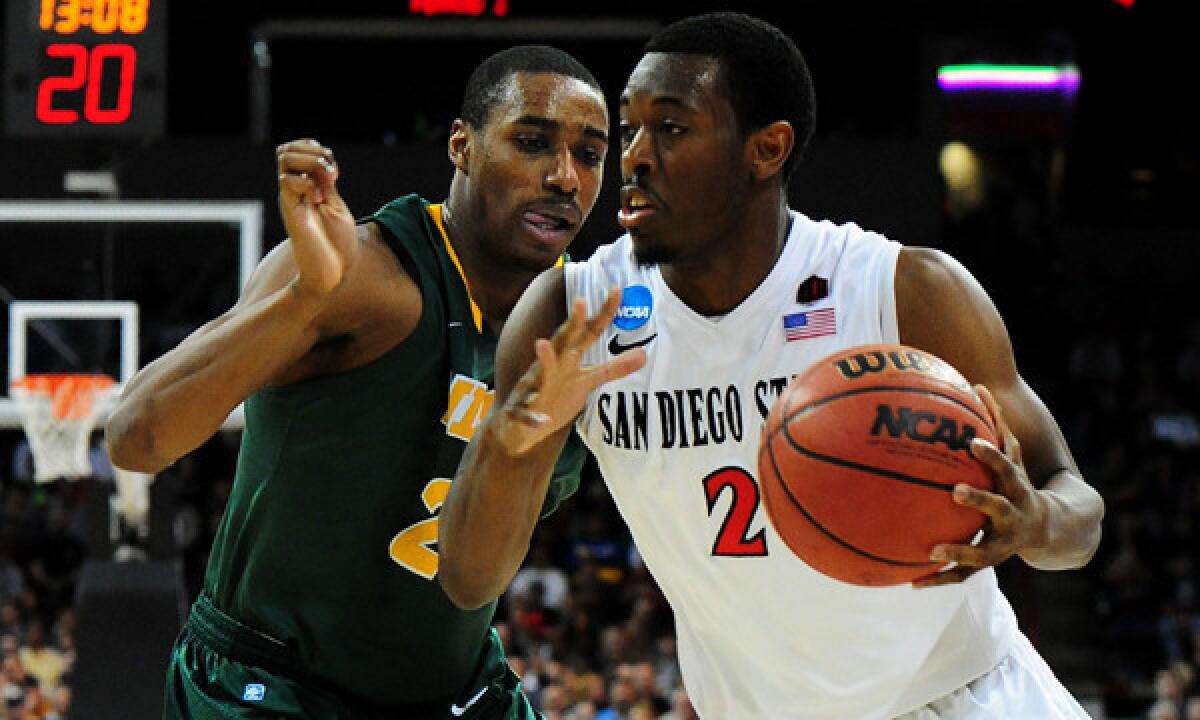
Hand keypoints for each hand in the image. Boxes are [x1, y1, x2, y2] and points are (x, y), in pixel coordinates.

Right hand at [276, 139, 358, 297]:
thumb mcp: (336, 206)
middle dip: (312, 149)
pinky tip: (318, 199)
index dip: (314, 148)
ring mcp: (291, 200)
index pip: (297, 150)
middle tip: (330, 171)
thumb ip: (327, 184)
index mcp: (306, 188)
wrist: (332, 272)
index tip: (334, 169)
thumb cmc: (337, 245)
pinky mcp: (291, 212)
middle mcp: (294, 191)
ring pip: (284, 158)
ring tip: (325, 181)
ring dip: (310, 162)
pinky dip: (306, 182)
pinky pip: (286, 182)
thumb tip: (322, 162)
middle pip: (286, 149)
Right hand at [491, 288, 647, 455]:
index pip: (588, 333)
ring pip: (539, 373)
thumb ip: (613, 369)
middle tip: (581, 300)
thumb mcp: (586, 383)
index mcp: (566, 359)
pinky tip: (543, 421)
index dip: (603, 313)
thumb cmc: (553, 399)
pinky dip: (533, 417)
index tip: (617, 289)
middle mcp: (549, 368)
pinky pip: (526, 414)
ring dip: (543, 360)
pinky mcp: (520, 413)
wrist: (517, 429)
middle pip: (562, 343)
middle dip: (570, 324)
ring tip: (542, 344)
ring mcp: (533, 389)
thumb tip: (644, 353)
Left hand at [912, 384, 1048, 587]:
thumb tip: (976, 383)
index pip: (1006, 466)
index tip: (971, 442)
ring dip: (960, 550)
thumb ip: (997, 424)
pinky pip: (963, 574)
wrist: (1052, 530)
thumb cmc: (1020, 485)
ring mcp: (1005, 543)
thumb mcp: (1015, 458)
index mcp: (1018, 488)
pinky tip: (911, 583)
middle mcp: (1014, 515)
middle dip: (980, 498)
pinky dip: (939, 579)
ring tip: (933, 550)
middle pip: (998, 506)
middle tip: (955, 491)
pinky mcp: (991, 561)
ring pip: (983, 550)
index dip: (992, 455)